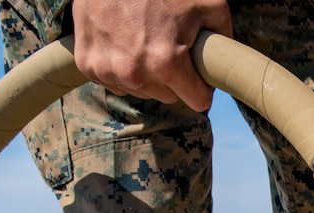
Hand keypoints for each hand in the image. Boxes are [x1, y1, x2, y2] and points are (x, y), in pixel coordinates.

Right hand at [70, 0, 232, 111]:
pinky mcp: (88, 65)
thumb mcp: (208, 4)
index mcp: (166, 63)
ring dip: (147, 74)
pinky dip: (121, 67)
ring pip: (142, 91)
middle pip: (169, 97)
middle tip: (170, 46)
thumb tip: (226, 63)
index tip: (199, 71)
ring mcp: (107, 71)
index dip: (202, 86)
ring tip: (146, 40)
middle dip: (175, 79)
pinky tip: (124, 42)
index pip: (198, 101)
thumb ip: (224, 38)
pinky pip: (115, 82)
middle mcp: (135, 73)